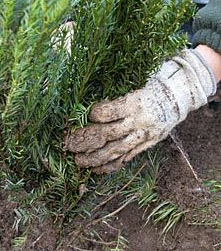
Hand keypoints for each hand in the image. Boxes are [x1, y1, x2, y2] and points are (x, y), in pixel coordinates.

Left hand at [65, 49, 217, 173]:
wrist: (182, 93)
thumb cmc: (153, 82)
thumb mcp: (137, 81)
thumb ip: (117, 94)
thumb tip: (89, 105)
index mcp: (136, 101)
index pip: (110, 111)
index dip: (95, 115)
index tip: (85, 116)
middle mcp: (139, 120)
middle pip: (108, 134)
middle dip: (86, 141)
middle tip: (69, 145)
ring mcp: (144, 134)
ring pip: (116, 150)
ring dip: (95, 158)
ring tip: (79, 162)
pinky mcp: (148, 143)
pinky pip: (127, 157)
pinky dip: (111, 165)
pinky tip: (97, 169)